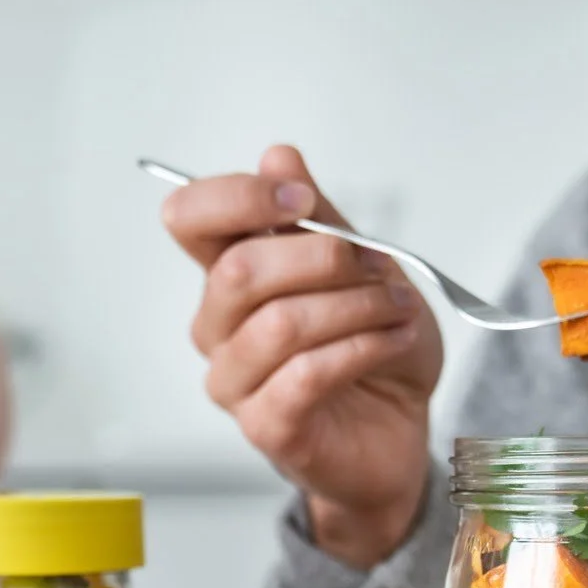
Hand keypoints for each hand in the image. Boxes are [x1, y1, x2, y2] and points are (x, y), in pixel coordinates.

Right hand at [161, 145, 442, 567]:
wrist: (397, 431)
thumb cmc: (372, 350)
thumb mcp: (360, 266)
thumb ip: (319, 216)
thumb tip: (277, 156)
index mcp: (229, 278)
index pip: (189, 219)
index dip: (238, 196)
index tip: (299, 199)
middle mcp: (219, 329)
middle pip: (239, 270)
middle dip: (322, 256)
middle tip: (377, 266)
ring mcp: (236, 382)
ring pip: (280, 323)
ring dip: (355, 306)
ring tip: (398, 309)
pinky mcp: (266, 426)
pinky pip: (306, 374)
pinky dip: (362, 348)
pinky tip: (393, 341)